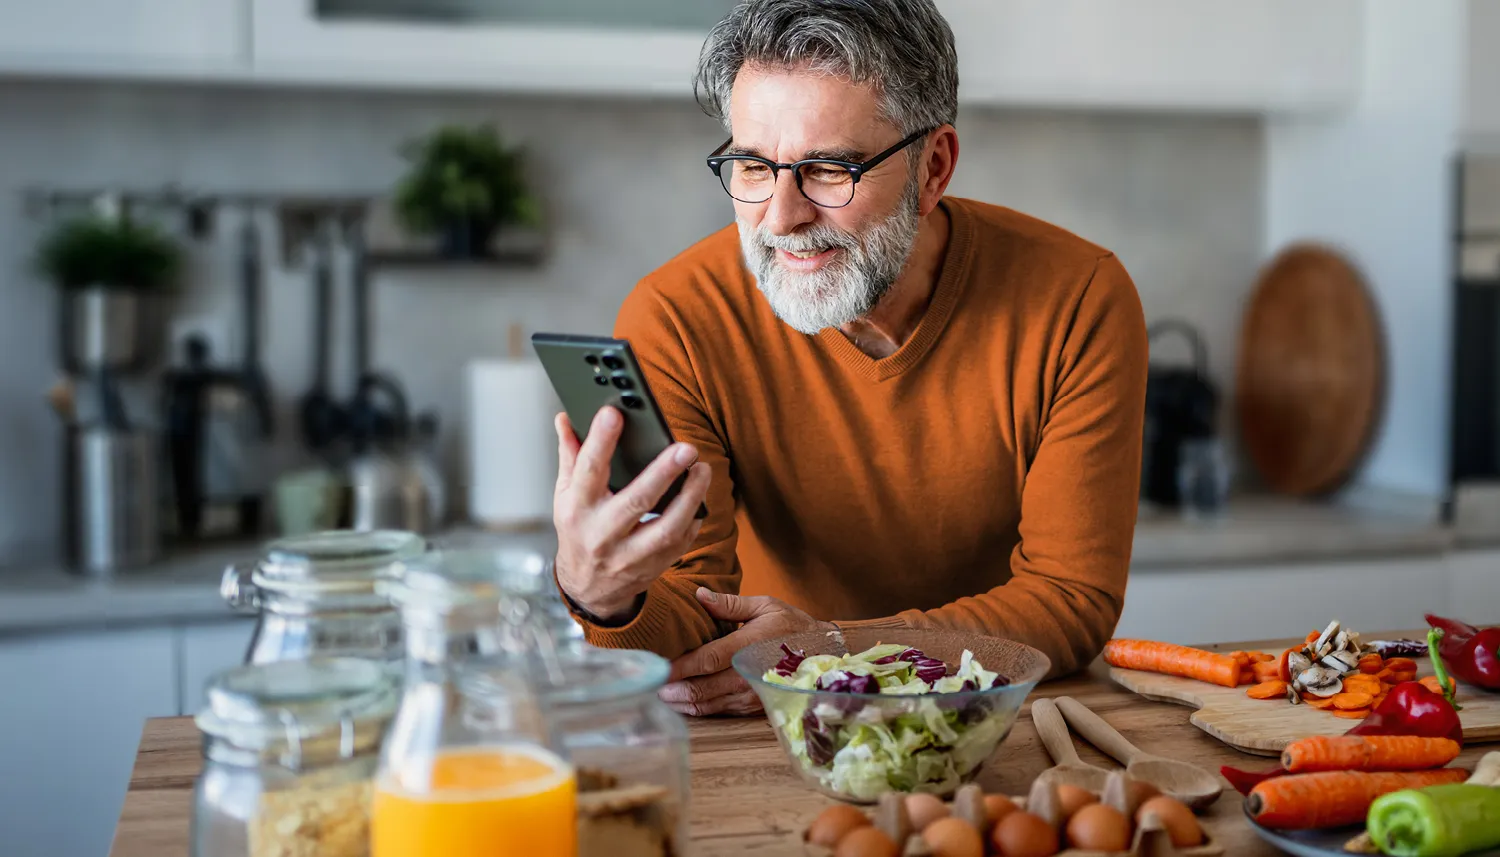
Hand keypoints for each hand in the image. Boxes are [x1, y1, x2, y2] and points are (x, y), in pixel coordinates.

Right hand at [553, 407, 711, 623]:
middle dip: (663, 473)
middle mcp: (602, 535)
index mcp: (577, 510)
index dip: (600, 441)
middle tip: (685, 448)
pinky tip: (700, 497)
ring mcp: (629, 556)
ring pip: (666, 528)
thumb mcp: (565, 495)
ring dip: (690, 497)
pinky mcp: (653, 567)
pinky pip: (681, 543)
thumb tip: (566, 418)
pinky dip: (694, 518)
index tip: (613, 413)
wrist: (589, 587)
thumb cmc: (578, 531)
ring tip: (702, 470)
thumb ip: (571, 456)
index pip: (588, 471)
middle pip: (636, 501)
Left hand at [659, 588, 833, 716]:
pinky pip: (722, 711)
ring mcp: (752, 694)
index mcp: (748, 645)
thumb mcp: (766, 606)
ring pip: (710, 704)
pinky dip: (701, 709)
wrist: (824, 655)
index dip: (680, 667)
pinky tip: (685, 705)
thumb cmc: (793, 627)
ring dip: (683, 703)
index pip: (707, 659)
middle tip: (651, 687)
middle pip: (703, 687)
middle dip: (674, 690)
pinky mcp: (755, 707)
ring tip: (662, 698)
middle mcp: (748, 673)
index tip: (658, 668)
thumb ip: (730, 604)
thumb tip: (699, 596)